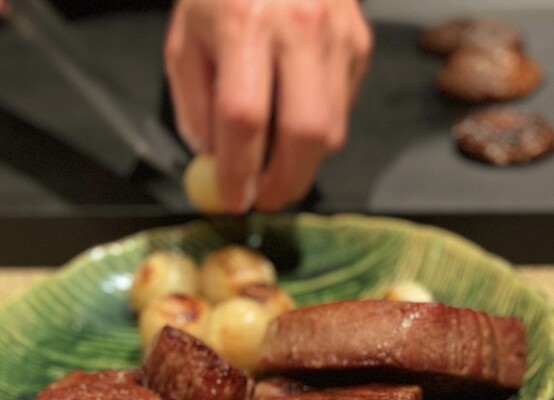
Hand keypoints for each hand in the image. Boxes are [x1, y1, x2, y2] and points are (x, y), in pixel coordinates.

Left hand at [165, 0, 371, 212]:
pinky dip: (318, 132)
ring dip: (302, 164)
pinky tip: (295, 121)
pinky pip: (343, 110)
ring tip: (276, 165)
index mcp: (244, 23)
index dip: (239, 171)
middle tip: (265, 198)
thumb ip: (195, 107)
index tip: (233, 198)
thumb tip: (216, 163)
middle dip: (285, 183)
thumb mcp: (186, 41)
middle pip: (305, 133)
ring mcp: (338, 35)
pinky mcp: (359, 44)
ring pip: (332, 131)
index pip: (245, 119)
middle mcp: (300, 26)